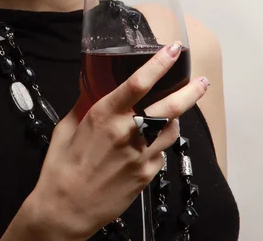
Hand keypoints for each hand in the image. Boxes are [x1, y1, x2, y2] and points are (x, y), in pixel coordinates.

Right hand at [28, 44, 208, 240]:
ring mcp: (140, 156)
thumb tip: (90, 86)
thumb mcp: (65, 128)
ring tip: (174, 110)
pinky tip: (153, 141)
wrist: (65, 211)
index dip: (158, 64)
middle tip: (202, 81)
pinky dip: (160, 142)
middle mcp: (127, 133)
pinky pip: (161, 152)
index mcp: (104, 116)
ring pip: (171, 129)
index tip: (172, 50)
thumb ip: (82, 104)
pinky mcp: (146, 175)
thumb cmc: (60, 168)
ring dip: (175, 117)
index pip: (137, 83)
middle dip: (190, 91)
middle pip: (168, 107)